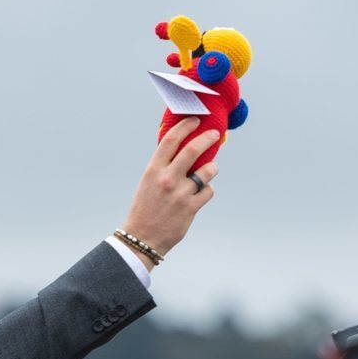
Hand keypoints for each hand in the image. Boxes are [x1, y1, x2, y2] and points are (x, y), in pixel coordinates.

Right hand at [122, 117, 219, 260]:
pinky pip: (208, 191)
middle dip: (207, 138)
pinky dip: (208, 190)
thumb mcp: (148, 182)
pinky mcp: (190, 208)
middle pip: (192, 150)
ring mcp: (179, 194)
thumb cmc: (146, 208)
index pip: (171, 140)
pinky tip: (202, 192)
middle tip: (215, 135)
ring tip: (210, 169)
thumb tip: (182, 150)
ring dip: (212, 167)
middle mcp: (166, 179)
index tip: (194, 121)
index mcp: (153, 170)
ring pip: (206, 171)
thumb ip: (163, 167)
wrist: (142, 237)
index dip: (185, 127)